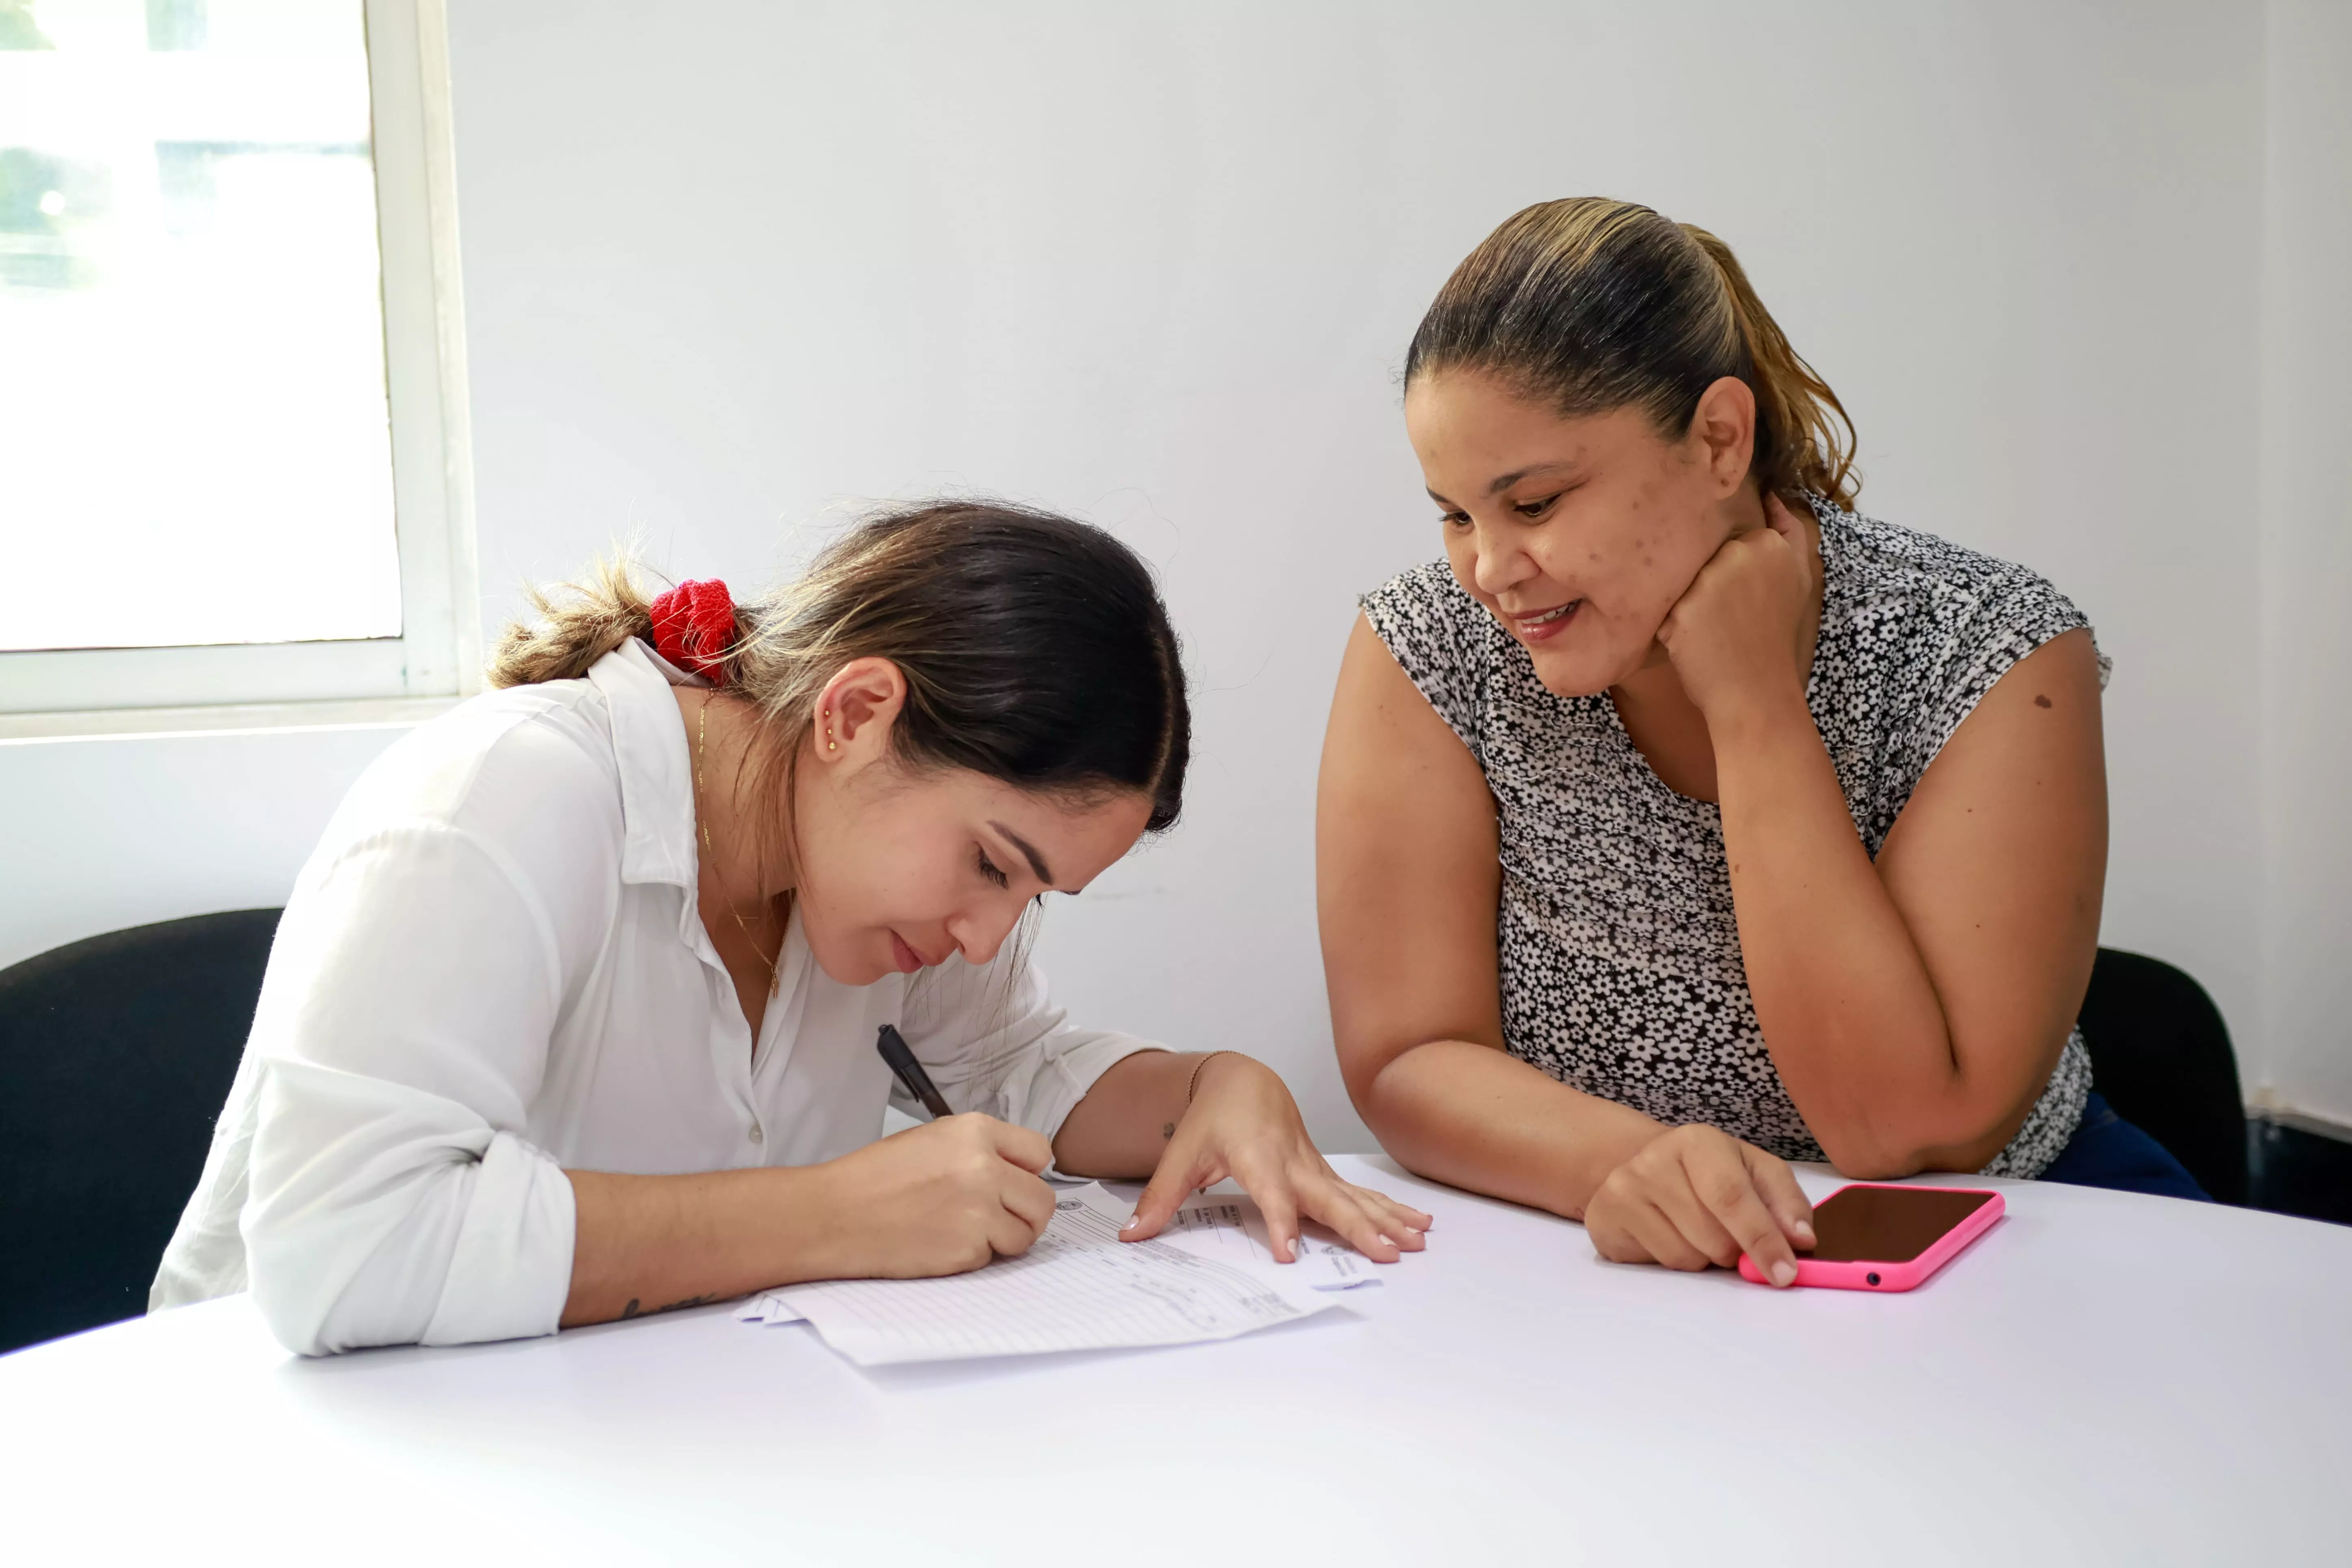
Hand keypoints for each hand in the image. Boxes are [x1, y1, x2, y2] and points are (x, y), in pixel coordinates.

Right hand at [808, 1113, 1055, 1278]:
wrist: (835, 1213)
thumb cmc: (875, 1177)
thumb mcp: (933, 1140)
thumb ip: (980, 1151)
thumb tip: (1018, 1173)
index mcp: (975, 1131)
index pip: (1039, 1152)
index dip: (1028, 1172)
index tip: (1016, 1183)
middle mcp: (985, 1167)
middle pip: (1042, 1199)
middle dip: (1026, 1212)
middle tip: (1002, 1217)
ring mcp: (979, 1210)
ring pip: (1025, 1234)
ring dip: (1004, 1238)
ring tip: (967, 1231)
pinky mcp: (967, 1249)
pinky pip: (992, 1257)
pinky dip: (974, 1256)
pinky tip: (942, 1243)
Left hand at [1118, 1054, 1433, 1262]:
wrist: (1243, 1080)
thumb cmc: (1212, 1117)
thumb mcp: (1180, 1155)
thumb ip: (1158, 1198)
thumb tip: (1131, 1236)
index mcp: (1257, 1157)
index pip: (1272, 1194)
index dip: (1280, 1223)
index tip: (1289, 1253)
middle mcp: (1293, 1162)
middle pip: (1329, 1198)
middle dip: (1358, 1226)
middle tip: (1385, 1254)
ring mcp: (1314, 1167)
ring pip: (1354, 1196)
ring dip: (1386, 1220)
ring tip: (1415, 1243)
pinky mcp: (1324, 1172)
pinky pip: (1361, 1193)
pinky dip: (1391, 1209)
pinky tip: (1418, 1224)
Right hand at [1583, 1124, 1815, 1285]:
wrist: (1649, 1167)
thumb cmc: (1713, 1174)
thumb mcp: (1757, 1174)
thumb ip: (1787, 1204)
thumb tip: (1802, 1240)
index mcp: (1698, 1141)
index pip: (1732, 1197)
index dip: (1762, 1239)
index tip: (1785, 1274)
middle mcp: (1653, 1159)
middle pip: (1712, 1238)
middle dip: (1733, 1252)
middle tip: (1732, 1240)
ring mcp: (1622, 1189)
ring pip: (1685, 1258)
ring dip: (1703, 1259)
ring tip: (1697, 1233)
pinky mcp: (1603, 1219)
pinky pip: (1656, 1266)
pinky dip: (1673, 1262)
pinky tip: (1669, 1236)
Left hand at [1655, 494, 1821, 722]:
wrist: (1758, 692)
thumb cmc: (1775, 637)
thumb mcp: (1798, 577)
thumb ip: (1788, 531)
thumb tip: (1772, 495)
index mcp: (1767, 543)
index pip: (1727, 542)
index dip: (1728, 573)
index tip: (1740, 599)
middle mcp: (1738, 552)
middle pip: (1703, 560)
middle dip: (1707, 587)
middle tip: (1727, 620)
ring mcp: (1709, 579)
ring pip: (1681, 583)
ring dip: (1689, 607)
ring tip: (1713, 633)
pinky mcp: (1683, 607)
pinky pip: (1665, 608)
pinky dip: (1674, 628)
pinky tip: (1696, 646)